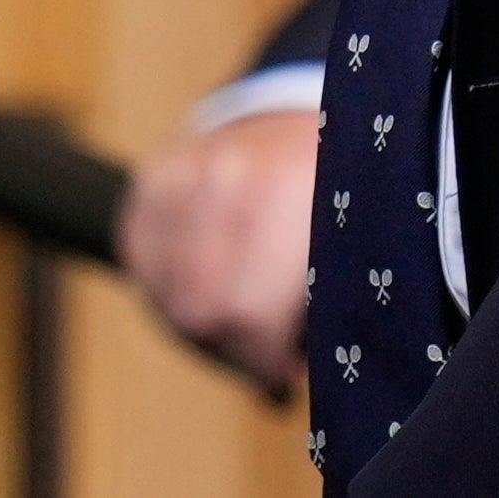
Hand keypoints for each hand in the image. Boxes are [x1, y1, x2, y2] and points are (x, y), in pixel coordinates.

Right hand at [120, 109, 318, 396]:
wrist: (306, 118)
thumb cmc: (344, 204)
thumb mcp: (360, 243)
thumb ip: (330, 299)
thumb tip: (286, 371)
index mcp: (292, 189)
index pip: (246, 309)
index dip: (259, 359)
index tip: (278, 379)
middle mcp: (229, 173)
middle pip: (196, 306)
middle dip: (227, 349)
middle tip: (257, 358)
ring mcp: (185, 169)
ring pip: (161, 289)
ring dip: (194, 324)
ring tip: (233, 326)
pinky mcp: (154, 173)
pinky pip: (139, 257)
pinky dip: (164, 287)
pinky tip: (202, 291)